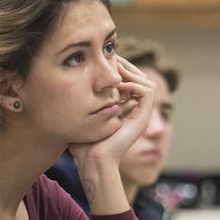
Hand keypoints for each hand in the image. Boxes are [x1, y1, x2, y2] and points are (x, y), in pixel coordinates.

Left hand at [68, 56, 154, 213]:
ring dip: (132, 73)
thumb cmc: (83, 143)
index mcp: (123, 109)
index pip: (129, 80)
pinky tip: (119, 84)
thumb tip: (72, 82)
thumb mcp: (81, 115)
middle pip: (140, 78)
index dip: (120, 67)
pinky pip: (147, 92)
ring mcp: (140, 115)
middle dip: (127, 66)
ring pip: (147, 82)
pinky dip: (135, 83)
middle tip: (112, 58)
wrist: (92, 161)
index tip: (106, 59)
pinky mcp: (142, 118)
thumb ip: (83, 100)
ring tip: (116, 70)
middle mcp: (134, 110)